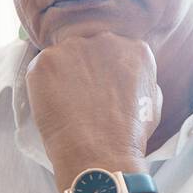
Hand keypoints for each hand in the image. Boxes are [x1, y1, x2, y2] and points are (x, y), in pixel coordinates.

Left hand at [24, 31, 160, 187]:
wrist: (100, 153)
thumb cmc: (128, 136)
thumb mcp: (152, 102)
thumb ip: (138, 78)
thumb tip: (126, 74)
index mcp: (134, 48)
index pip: (112, 50)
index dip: (101, 71)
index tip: (96, 88)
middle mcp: (105, 40)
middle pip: (86, 48)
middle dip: (81, 68)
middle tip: (78, 97)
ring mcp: (74, 48)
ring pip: (62, 57)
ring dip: (60, 76)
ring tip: (66, 105)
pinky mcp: (46, 61)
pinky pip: (39, 68)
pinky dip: (41, 86)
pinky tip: (52, 106)